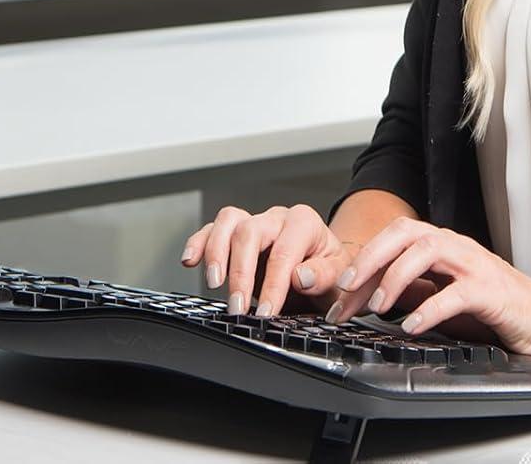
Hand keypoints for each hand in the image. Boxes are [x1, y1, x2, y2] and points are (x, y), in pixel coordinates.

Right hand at [180, 202, 355, 317]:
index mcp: (305, 223)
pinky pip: (213, 228)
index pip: (284, 251)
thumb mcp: (339, 280)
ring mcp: (256, 223)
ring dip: (217, 253)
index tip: (267, 312)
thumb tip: (301, 276)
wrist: (324, 274)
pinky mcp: (237, 234)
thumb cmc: (331, 275)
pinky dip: (199, 242)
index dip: (274, 283)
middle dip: (241, 273)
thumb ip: (324, 275)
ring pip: (229, 221)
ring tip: (214, 284)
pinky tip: (191, 260)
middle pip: (251, 231)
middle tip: (239, 308)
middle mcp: (278, 218)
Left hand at [323, 215, 530, 360]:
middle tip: (347, 288)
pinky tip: (412, 326)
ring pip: (428, 251)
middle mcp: (457, 247)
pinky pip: (456, 293)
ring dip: (396, 276)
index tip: (339, 291)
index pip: (395, 237)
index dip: (364, 258)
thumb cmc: (497, 309)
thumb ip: (416, 290)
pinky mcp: (492, 291)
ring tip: (376, 305)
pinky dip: (429, 308)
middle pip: (406, 232)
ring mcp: (475, 265)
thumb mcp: (445, 297)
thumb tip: (371, 295)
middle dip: (371, 256)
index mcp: (444, 247)